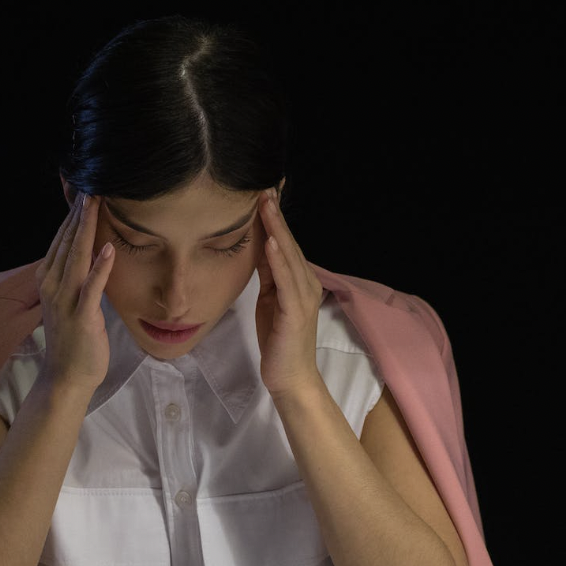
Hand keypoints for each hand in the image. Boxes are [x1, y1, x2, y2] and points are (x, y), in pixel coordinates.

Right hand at [36, 193, 115, 393]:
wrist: (67, 377)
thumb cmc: (73, 339)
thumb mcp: (72, 300)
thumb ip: (76, 275)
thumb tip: (89, 252)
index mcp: (49, 279)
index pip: (61, 239)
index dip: (73, 215)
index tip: (85, 191)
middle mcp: (53, 285)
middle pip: (67, 241)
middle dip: (80, 213)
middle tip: (92, 185)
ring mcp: (65, 300)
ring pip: (76, 256)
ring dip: (86, 228)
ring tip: (96, 203)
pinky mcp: (82, 316)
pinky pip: (91, 287)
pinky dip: (99, 266)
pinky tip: (108, 247)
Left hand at [254, 194, 324, 396]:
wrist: (290, 378)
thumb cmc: (278, 341)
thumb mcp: (269, 299)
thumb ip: (268, 274)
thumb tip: (260, 246)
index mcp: (298, 279)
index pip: (285, 242)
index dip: (274, 218)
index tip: (263, 193)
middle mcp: (305, 282)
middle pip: (288, 242)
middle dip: (275, 215)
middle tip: (264, 187)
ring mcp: (303, 295)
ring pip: (288, 255)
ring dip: (277, 228)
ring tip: (266, 204)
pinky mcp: (295, 310)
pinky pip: (285, 280)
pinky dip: (278, 259)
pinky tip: (270, 241)